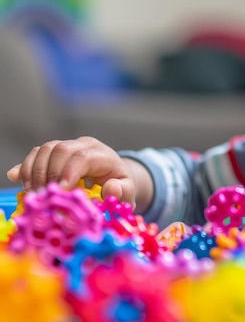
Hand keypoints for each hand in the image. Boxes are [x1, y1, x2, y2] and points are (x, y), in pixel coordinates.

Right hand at [6, 136, 137, 208]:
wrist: (114, 178)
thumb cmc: (120, 187)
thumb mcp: (128, 192)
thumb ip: (123, 192)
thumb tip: (112, 188)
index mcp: (102, 155)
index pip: (83, 156)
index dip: (69, 172)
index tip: (60, 190)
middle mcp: (84, 145)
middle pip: (61, 149)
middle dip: (50, 173)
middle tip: (46, 196)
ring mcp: (68, 146)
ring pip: (45, 149)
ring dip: (36, 171)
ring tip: (36, 193)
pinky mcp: (54, 153)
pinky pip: (36, 154)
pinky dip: (26, 167)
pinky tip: (19, 181)